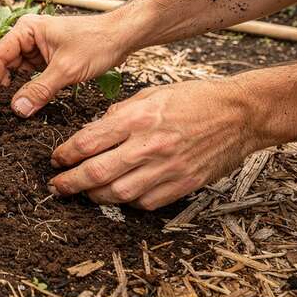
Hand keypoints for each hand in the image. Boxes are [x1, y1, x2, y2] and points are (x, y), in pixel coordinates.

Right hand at [0, 13, 131, 116]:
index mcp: (26, 29)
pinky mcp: (47, 56)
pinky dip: (29, 87)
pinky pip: (31, 73)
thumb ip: (39, 90)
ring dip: (16, 88)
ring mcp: (37, 46)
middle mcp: (27, 35)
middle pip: (4, 63)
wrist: (122, 36)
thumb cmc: (97, 42)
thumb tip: (17, 109)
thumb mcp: (66, 70)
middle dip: (2, 86)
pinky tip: (30, 100)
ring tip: (14, 107)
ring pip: (17, 70)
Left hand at [48, 80, 260, 209]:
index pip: (87, 142)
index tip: (56, 159)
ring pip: (118, 194)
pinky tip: (120, 194)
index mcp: (137, 119)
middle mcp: (148, 146)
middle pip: (96, 173)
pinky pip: (145, 202)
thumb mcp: (150, 94)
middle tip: (57, 186)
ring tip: (84, 192)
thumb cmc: (195, 98)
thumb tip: (93, 131)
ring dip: (95, 196)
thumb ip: (119, 114)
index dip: (65, 154)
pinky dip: (127, 201)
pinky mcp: (183, 184)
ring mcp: (167, 168)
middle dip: (70, 183)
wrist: (241, 114)